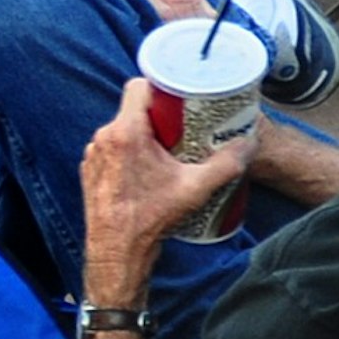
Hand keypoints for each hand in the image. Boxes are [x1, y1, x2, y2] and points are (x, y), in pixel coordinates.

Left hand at [79, 77, 245, 299]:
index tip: (180, 98)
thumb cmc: (151, 218)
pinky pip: (111, 148)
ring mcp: (93, 153)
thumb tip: (248, 145)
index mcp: (125, 132)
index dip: (161, 87)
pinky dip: (129, 152)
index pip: (138, 87)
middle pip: (132, 110)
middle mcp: (103, 137)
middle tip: (183, 126)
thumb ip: (225, 164)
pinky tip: (147, 168)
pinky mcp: (90, 169)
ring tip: (168, 149)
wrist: (117, 251)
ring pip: (122, 130)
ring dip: (143, 135)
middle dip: (158, 115)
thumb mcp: (195, 189)